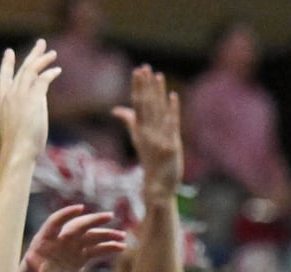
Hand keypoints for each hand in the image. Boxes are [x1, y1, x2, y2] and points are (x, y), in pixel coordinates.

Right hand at [0, 40, 59, 160]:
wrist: (18, 151)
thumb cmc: (17, 147)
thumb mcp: (14, 128)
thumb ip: (18, 119)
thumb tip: (26, 121)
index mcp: (2, 102)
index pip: (3, 78)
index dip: (6, 65)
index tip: (10, 52)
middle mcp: (10, 95)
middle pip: (21, 70)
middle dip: (31, 55)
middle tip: (40, 44)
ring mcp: (21, 96)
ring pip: (31, 71)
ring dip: (42, 60)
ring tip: (52, 52)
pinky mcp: (33, 100)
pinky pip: (42, 81)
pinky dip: (50, 74)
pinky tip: (57, 70)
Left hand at [16, 205, 125, 271]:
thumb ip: (27, 270)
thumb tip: (31, 258)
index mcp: (42, 243)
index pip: (54, 223)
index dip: (66, 214)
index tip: (81, 208)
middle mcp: (57, 243)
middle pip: (77, 227)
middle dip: (93, 221)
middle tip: (110, 217)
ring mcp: (69, 251)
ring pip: (90, 238)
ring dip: (106, 235)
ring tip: (122, 237)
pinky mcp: (78, 260)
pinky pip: (95, 251)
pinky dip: (107, 248)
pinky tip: (120, 247)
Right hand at [112, 66, 182, 198]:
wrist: (158, 185)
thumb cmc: (150, 162)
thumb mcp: (138, 140)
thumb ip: (130, 122)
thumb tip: (117, 109)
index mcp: (139, 130)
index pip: (137, 104)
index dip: (138, 87)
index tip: (138, 71)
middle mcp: (147, 133)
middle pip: (145, 104)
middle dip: (145, 85)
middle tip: (145, 67)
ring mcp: (159, 139)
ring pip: (157, 111)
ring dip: (158, 93)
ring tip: (158, 76)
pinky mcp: (171, 146)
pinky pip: (172, 124)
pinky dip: (172, 110)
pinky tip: (173, 96)